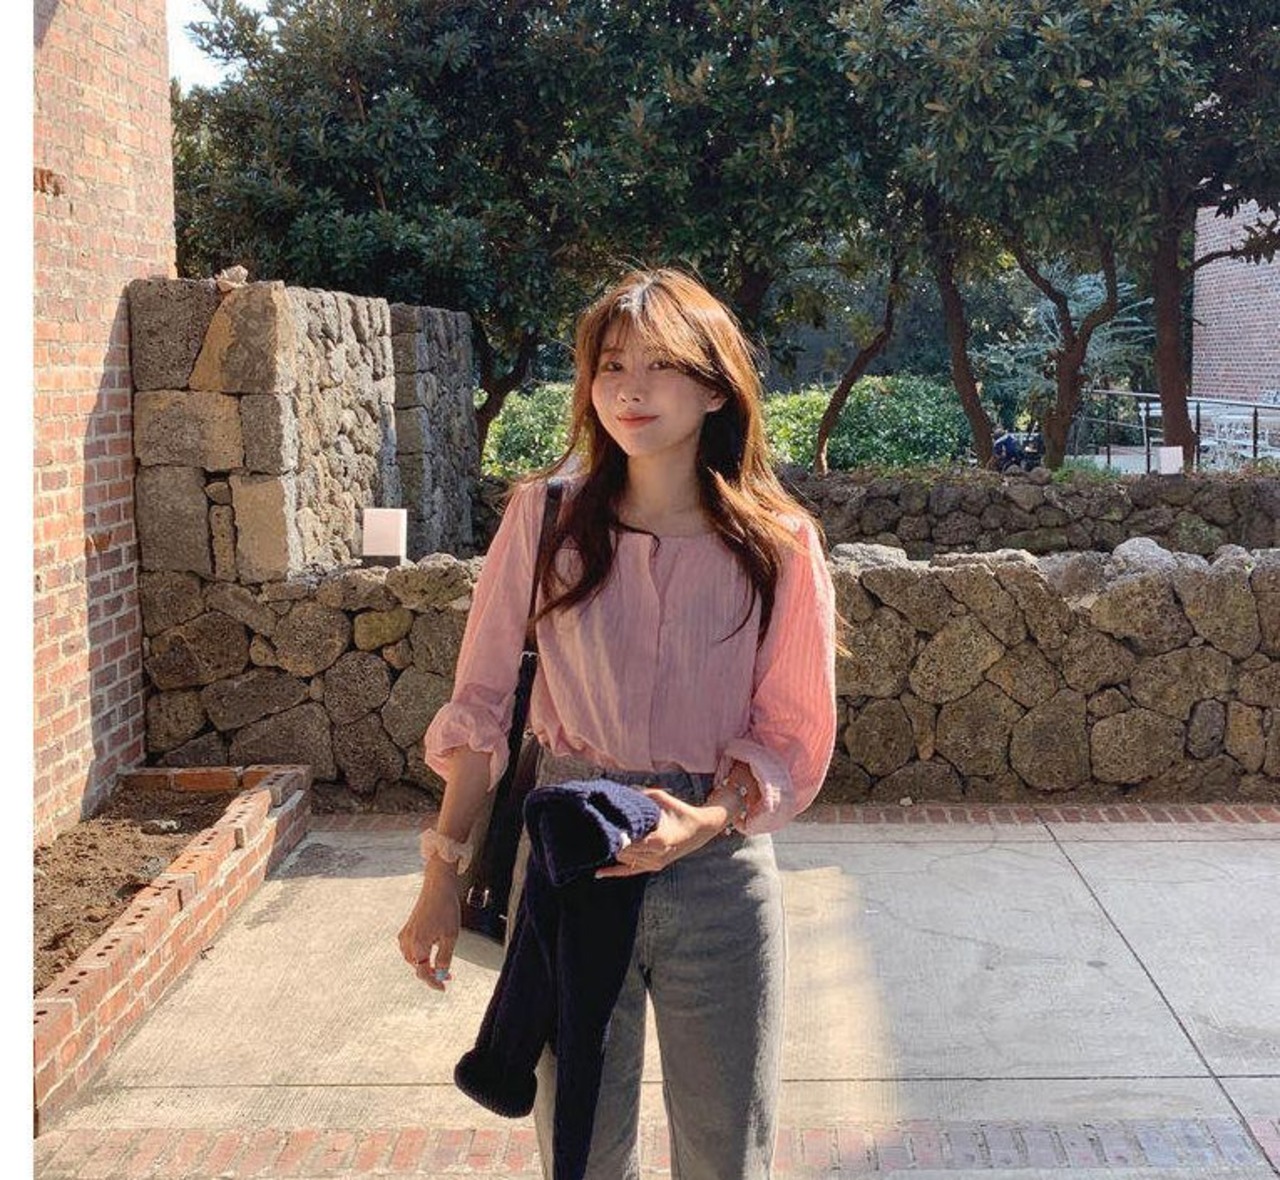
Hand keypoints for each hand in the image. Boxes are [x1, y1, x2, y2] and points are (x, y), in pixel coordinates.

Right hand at [397, 859, 461, 991]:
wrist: (438, 887)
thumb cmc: (446, 908)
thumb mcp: (450, 936)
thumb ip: (445, 958)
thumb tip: (442, 974)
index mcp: (418, 945)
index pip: (424, 973)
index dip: (434, 982)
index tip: (442, 988)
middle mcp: (407, 942)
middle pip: (418, 966)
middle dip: (431, 973)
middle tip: (447, 976)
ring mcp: (405, 935)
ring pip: (413, 959)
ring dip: (425, 964)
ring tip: (440, 964)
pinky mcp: (407, 929)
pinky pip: (410, 949)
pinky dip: (420, 954)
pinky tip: (430, 951)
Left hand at [596, 788, 720, 878]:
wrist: (699, 829)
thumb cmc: (679, 811)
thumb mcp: (661, 798)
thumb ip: (640, 796)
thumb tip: (619, 793)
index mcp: (660, 839)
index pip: (631, 842)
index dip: (617, 836)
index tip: (604, 828)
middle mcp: (657, 855)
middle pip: (625, 851)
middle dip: (612, 842)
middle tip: (595, 831)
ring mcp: (655, 863)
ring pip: (625, 860)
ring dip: (613, 851)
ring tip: (597, 841)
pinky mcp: (653, 867)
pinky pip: (630, 871)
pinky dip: (614, 872)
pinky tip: (599, 873)